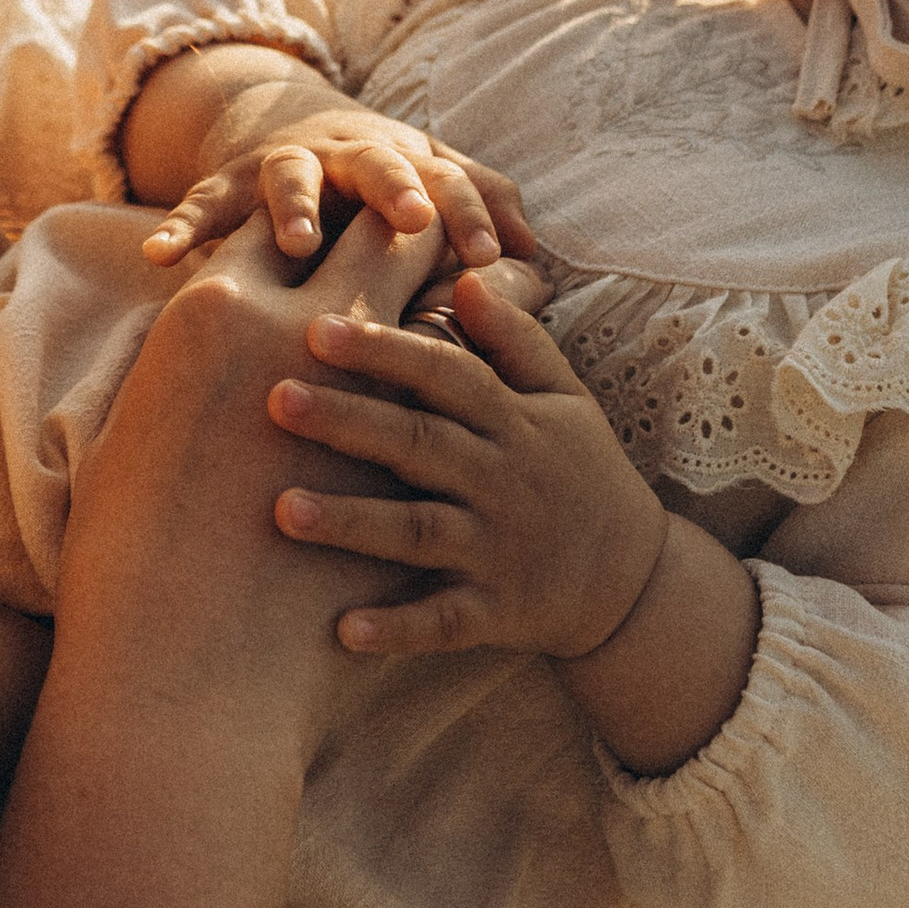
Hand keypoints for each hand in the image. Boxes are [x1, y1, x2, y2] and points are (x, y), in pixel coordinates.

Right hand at [62, 198, 456, 719]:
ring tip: (487, 263)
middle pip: (371, 241)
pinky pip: (467, 396)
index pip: (275, 224)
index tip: (336, 205)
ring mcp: (364, 400)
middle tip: (431, 207)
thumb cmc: (127, 555)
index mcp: (212, 317)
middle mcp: (292, 337)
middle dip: (405, 216)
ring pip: (435, 304)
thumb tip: (194, 340)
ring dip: (465, 281)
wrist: (178, 666)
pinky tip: (505, 361)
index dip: (311, 209)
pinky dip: (491, 367)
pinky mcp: (411, 465)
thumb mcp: (129, 437)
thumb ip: (172, 374)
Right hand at [143, 90, 537, 275]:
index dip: (470, 216)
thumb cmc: (381, 181)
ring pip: (288, 176)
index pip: (448, 181)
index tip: (491, 258)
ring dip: (294, 205)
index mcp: (403, 160)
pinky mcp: (227, 184)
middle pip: (376, 162)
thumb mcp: (433, 184)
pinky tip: (161, 258)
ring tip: (299, 243)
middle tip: (413, 219)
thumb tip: (535, 255)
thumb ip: (482, 209)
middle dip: (394, 187)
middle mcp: (345, 154)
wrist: (293, 131)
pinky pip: (201, 204)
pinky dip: (183, 227)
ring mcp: (283, 164)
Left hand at [264, 265, 662, 661]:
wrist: (634, 581)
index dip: (384, 351)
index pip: (443, 374)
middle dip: (347, 421)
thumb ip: (516, 339)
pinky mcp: (496, 613)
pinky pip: (443, 621)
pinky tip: (342, 630)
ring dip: (352, 523)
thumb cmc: (582, 472)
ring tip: (282, 510)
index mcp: (513, 422)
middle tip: (274, 399)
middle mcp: (501, 481)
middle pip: (417, 445)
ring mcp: (498, 550)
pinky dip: (397, 628)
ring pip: (418, 532)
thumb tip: (467, 277)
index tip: (316, 328)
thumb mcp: (565, 398)